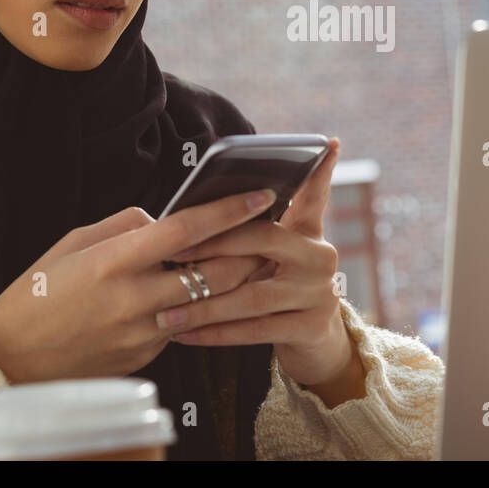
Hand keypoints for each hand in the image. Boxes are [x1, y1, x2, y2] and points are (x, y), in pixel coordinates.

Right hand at [0, 187, 278, 384]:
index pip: (186, 230)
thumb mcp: (73, 242)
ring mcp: (142, 333)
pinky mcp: (146, 357)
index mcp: (113, 261)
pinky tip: (196, 294)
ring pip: (207, 302)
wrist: (12, 359)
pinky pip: (182, 325)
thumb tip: (163, 218)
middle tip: (267, 234)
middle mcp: (133, 298)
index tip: (261, 196)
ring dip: (232, 282)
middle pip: (215, 272)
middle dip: (249, 251)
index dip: (229, 211)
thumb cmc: (39, 291)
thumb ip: (124, 225)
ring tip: (247, 260)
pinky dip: (194, 308)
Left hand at [155, 138, 356, 388]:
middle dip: (212, 246)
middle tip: (171, 254)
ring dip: (203, 305)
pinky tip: (184, 335)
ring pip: (252, 295)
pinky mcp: (311, 328)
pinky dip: (215, 333)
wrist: (316, 344)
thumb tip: (204, 203)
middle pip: (263, 240)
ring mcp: (319, 294)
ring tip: (164, 311)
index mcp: (310, 233)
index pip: (309, 195)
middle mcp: (321, 258)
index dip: (314, 171)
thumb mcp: (279, 255)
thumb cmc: (280, 288)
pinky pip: (254, 330)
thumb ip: (256, 228)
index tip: (323, 143)